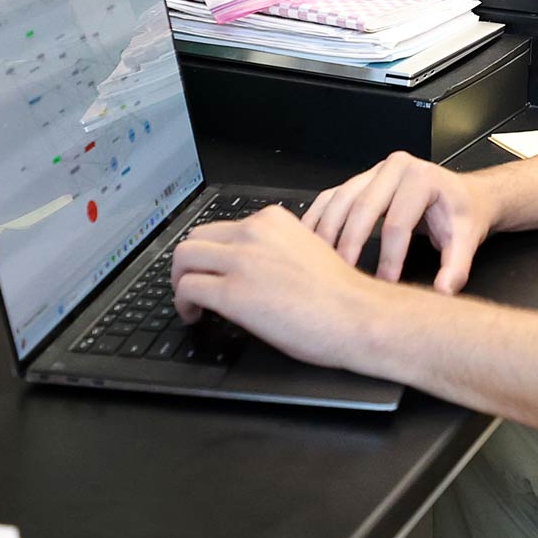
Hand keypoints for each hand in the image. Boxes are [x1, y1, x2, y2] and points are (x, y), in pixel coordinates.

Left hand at [171, 206, 378, 367]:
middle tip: (193, 284)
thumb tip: (249, 267)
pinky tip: (195, 316)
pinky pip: (188, 288)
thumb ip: (274, 249)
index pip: (223, 227)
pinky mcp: (232, 292)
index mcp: (273, 221)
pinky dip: (183, 303)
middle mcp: (254, 232)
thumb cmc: (341, 294)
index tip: (214, 270)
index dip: (213, 252)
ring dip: (180, 281)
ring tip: (189, 301)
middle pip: (196, 237)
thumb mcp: (306, 250)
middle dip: (189, 264)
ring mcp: (241, 261)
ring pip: (183, 258)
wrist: (357, 315)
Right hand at [303, 151, 496, 292]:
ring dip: (327, 232)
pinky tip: (308, 242)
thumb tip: (444, 291)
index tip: (386, 283)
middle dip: (350, 245)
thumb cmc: (460, 213)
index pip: (398, 222)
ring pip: (340, 200)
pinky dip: (316, 220)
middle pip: (362, 207)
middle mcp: (394, 168)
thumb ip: (457, 267)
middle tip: (344, 275)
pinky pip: (330, 198)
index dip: (390, 256)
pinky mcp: (358, 181)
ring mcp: (372, 172)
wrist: (461, 195)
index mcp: (421, 178)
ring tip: (320, 263)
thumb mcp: (467, 238)